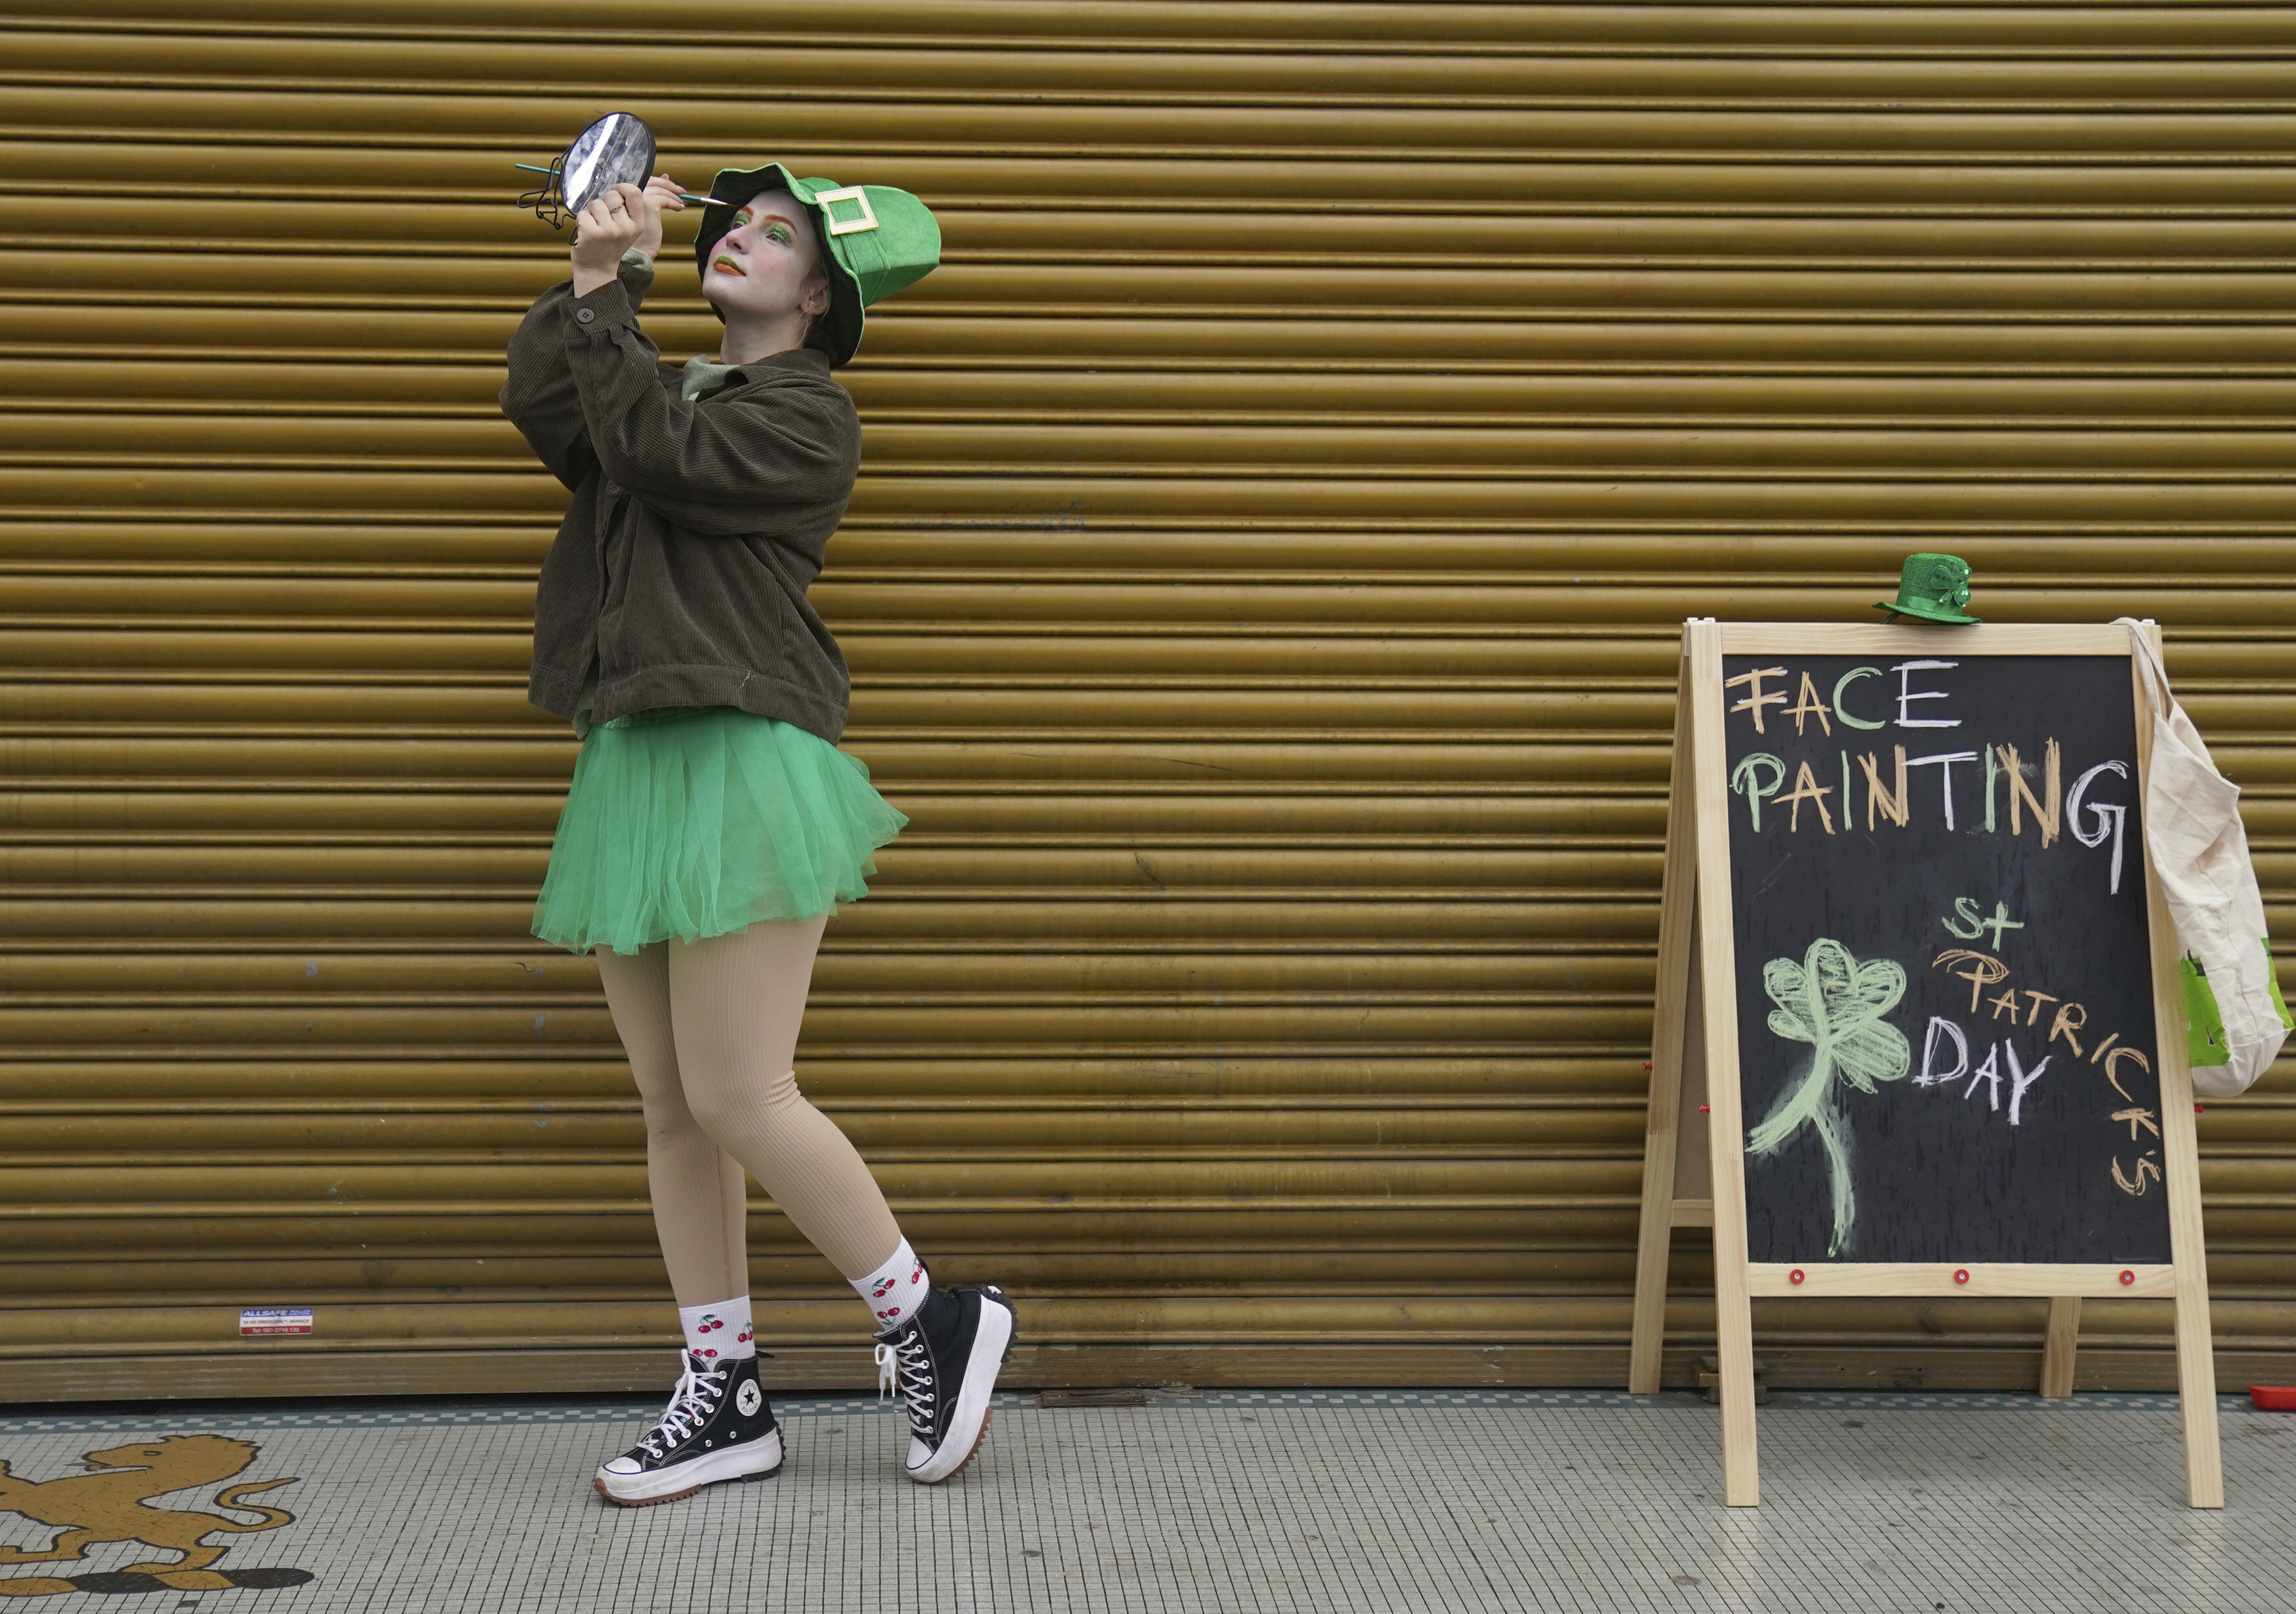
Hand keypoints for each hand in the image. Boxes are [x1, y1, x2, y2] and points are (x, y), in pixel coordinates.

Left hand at [569, 177, 684, 293]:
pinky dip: (582, 220)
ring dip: (592, 212)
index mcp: (638, 225)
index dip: (622, 188)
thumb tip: (616, 188)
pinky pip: (583, 213)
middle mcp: (625, 228)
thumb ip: (626, 210)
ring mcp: (609, 231)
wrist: (597, 269)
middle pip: (612, 195)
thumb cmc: (609, 245)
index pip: (634, 192)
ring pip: (596, 203)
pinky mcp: (592, 233)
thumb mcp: (626, 229)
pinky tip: (587, 233)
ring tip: (595, 226)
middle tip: (603, 218)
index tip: (616, 194)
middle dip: (604, 202)